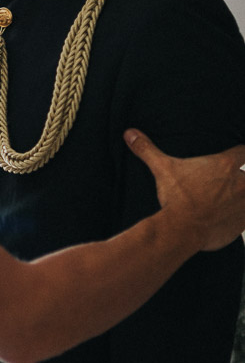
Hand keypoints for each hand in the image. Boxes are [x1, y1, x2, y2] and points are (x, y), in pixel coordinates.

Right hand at [124, 128, 244, 250]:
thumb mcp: (162, 169)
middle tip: (227, 180)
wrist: (182, 229)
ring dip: (242, 194)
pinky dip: (240, 214)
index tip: (230, 161)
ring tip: (229, 197)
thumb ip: (148, 149)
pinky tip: (229, 214)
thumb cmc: (177, 197)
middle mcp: (244, 182)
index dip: (239, 155)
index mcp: (228, 164)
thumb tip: (130, 133)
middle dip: (242, 174)